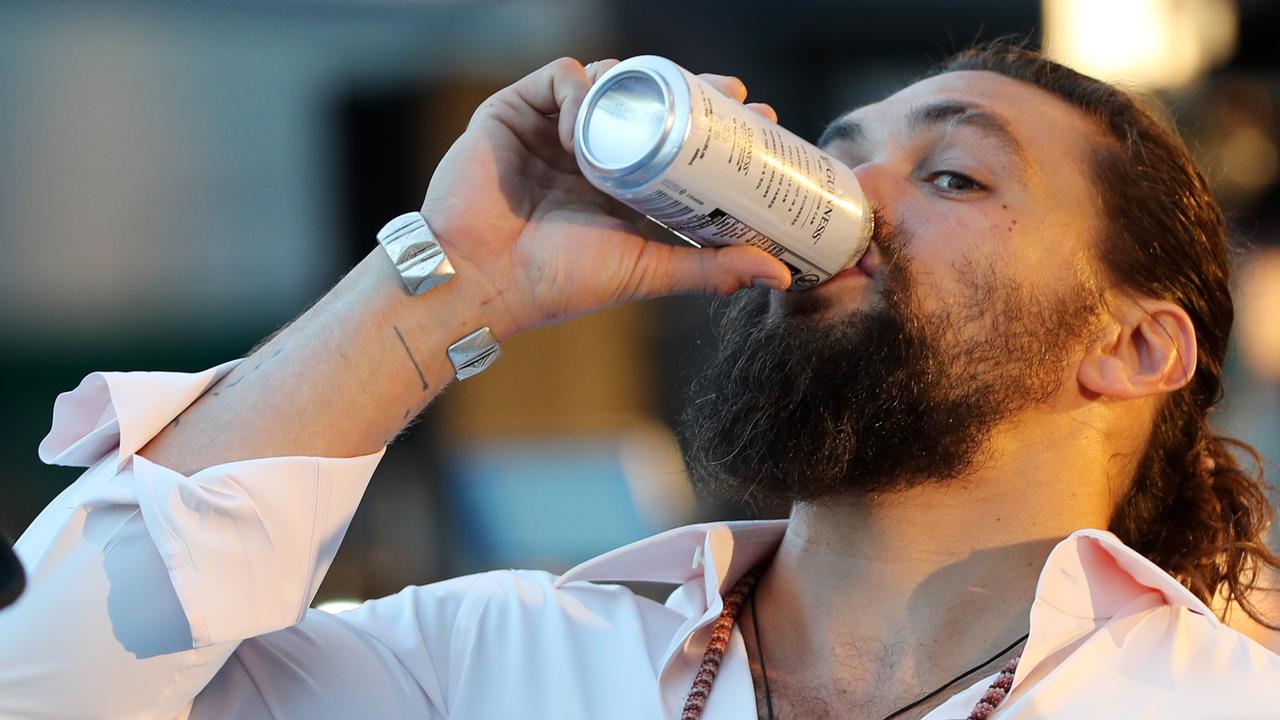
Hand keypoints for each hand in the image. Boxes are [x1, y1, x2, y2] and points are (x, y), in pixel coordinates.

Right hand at [420, 58, 791, 339]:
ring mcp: (550, 128)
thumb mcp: (647, 270)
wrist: (481, 282)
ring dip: (635, 84)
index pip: (674, 135)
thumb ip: (710, 269)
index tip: (760, 119)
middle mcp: (587, 150)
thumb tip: (781, 276)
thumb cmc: (555, 283)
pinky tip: (588, 122)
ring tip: (660, 104)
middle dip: (690, 88)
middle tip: (731, 93)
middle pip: (647, 100)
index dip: (715, 121)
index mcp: (618, 181)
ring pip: (606, 80)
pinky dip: (579, 88)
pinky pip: (557, 78)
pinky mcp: (513, 113)